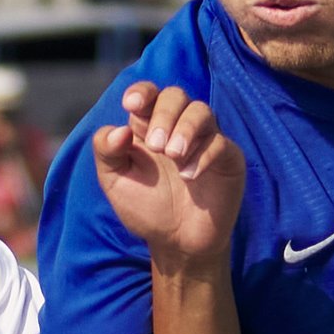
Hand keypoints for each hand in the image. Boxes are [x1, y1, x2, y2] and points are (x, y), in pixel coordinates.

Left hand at [93, 82, 243, 267]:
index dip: (142, 91)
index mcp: (149, 126)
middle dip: (164, 114)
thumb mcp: (115, 182)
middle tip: (156, 147)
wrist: (176, 242)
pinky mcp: (227, 158)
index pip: (149, 94)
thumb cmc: (146, 208)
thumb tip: (118, 129)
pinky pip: (220, 143)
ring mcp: (205, 140)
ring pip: (202, 111)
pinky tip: (189, 176)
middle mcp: (178, 126)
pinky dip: (204, 155)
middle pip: (176, 95)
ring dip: (186, 129)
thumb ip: (106, 152)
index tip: (131, 104)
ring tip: (173, 157)